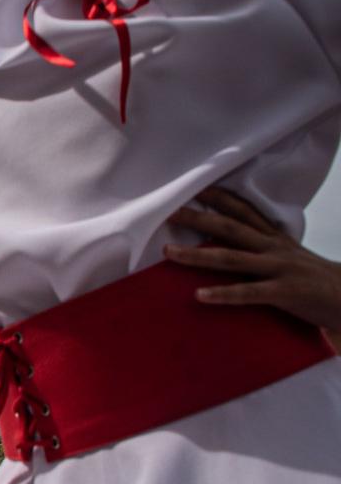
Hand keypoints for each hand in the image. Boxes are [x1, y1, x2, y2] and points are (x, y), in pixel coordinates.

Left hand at [165, 187, 340, 333]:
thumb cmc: (315, 280)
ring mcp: (279, 269)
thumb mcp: (290, 257)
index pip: (244, 212)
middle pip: (230, 228)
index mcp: (275, 239)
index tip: (194, 188)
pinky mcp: (284, 292)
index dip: (219, 199)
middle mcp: (274, 248)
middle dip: (198, 219)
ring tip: (168, 252)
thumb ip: (263, 249)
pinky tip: (199, 295)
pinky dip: (223, 293)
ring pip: (232, 258)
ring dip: (197, 255)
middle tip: (167, 212)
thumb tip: (230, 246)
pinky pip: (248, 293)